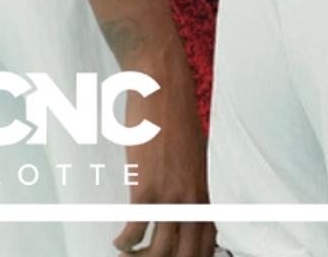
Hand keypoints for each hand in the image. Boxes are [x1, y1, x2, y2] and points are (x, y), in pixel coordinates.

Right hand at [114, 57, 213, 256]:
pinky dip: (125, 243)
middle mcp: (191, 197)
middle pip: (188, 253)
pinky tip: (118, 241)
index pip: (209, 240)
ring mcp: (170, 195)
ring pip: (161, 250)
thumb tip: (183, 194)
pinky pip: (136, 232)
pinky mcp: (146, 189)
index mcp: (203, 189)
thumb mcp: (191, 151)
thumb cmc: (172, 115)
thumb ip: (189, 177)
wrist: (162, 87)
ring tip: (127, 255)